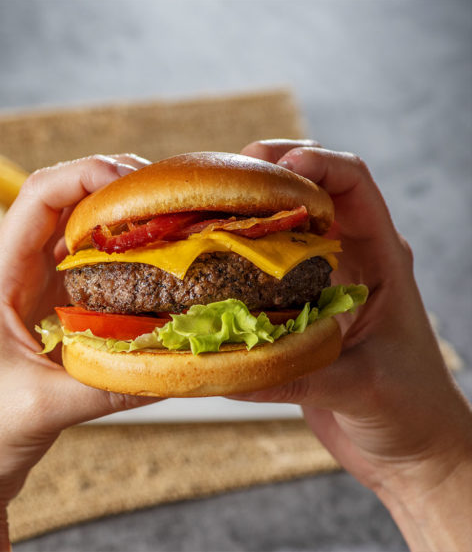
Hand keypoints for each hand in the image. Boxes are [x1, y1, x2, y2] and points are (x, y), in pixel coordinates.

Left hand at [0, 154, 156, 550]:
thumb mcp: (45, 407)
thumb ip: (111, 387)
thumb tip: (178, 366)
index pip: (39, 195)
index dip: (88, 174)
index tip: (137, 181)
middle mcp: (12, 271)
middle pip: (61, 201)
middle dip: (112, 187)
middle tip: (165, 197)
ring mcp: (28, 291)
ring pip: (75, 232)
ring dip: (117, 221)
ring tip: (166, 223)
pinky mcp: (44, 313)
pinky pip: (84, 269)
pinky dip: (117, 259)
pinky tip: (150, 271)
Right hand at [236, 139, 471, 550]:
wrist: (412, 449)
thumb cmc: (412, 412)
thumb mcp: (363, 388)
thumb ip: (300, 376)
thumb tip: (228, 370)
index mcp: (381, 258)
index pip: (353, 183)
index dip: (314, 163)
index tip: (272, 166)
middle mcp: (349, 259)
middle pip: (308, 188)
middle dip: (263, 172)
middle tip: (217, 183)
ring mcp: (321, 281)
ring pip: (279, 224)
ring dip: (242, 212)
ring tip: (199, 213)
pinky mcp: (298, 308)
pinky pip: (261, 268)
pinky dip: (231, 259)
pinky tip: (201, 267)